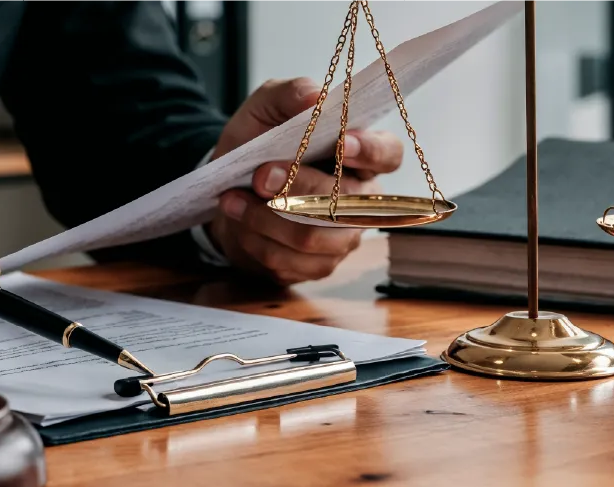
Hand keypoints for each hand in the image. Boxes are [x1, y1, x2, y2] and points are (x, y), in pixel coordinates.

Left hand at [206, 78, 403, 284]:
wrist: (225, 189)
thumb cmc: (256, 144)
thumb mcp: (264, 109)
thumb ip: (288, 94)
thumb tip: (313, 96)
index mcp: (359, 155)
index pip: (388, 154)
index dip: (370, 152)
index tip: (340, 143)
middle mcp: (360, 199)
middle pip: (344, 200)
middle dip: (297, 186)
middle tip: (259, 175)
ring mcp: (342, 237)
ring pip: (312, 236)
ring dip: (266, 217)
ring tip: (233, 199)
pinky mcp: (316, 265)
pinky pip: (289, 262)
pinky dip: (255, 240)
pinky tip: (238, 219)